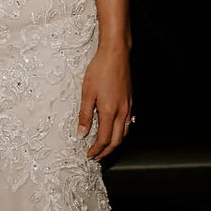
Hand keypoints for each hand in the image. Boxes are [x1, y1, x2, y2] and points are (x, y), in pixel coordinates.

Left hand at [77, 44, 132, 160]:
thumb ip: (84, 115)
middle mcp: (121, 111)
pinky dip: (121, 132)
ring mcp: (128, 106)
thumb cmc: (101, 69)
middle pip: (116, 140)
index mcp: (109, 111)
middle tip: (97, 156)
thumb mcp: (87, 92)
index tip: (89, 154)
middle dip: (106, 151)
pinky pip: (128, 123)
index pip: (103, 139)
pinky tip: (116, 129)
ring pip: (124, 133)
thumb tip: (80, 133)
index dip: (96, 150)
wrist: (115, 53)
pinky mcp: (130, 100)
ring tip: (105, 147)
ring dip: (115, 143)